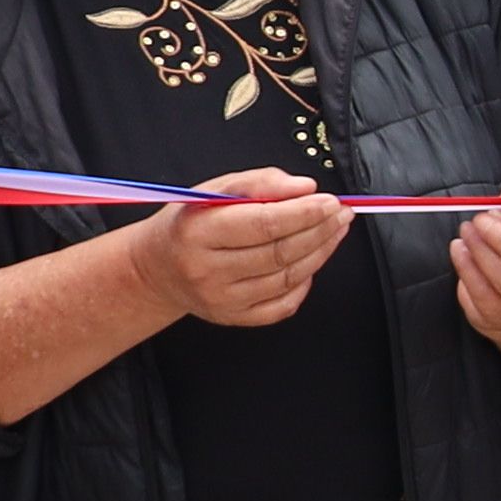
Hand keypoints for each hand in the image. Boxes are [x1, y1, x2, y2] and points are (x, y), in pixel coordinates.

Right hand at [148, 170, 352, 332]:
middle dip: (319, 230)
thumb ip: (260, 182)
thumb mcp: (214, 190)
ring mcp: (221, 299)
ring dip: (320, 252)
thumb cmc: (190, 223)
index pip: (262, 223)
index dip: (303, 213)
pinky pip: (282, 305)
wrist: (159, 268)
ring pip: (287, 278)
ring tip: (335, 230)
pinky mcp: (233, 318)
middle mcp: (207, 269)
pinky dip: (304, 282)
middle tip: (341, 213)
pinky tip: (311, 261)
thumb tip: (304, 188)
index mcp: (197, 231)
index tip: (329, 201)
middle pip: (279, 252)